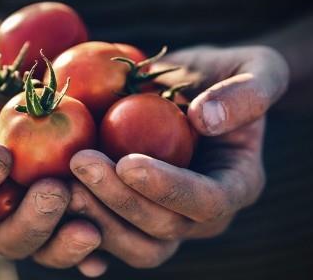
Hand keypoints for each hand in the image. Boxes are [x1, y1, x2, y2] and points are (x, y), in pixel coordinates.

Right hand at [0, 41, 107, 276]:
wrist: (33, 63)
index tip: (0, 152)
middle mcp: (8, 203)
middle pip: (9, 237)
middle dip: (30, 220)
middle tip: (53, 191)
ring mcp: (45, 210)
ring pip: (47, 247)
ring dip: (64, 242)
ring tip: (90, 227)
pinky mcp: (82, 208)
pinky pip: (88, 239)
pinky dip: (93, 253)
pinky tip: (103, 255)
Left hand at [69, 45, 288, 267]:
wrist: (193, 88)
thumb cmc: (226, 75)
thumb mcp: (257, 67)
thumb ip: (246, 93)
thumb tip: (205, 120)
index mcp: (237, 183)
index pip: (207, 202)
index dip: (168, 188)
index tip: (127, 162)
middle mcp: (202, 214)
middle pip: (164, 230)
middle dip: (119, 200)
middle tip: (79, 162)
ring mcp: (168, 220)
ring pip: (135, 245)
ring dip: (95, 217)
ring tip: (61, 180)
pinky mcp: (137, 216)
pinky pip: (110, 240)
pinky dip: (81, 228)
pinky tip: (55, 205)